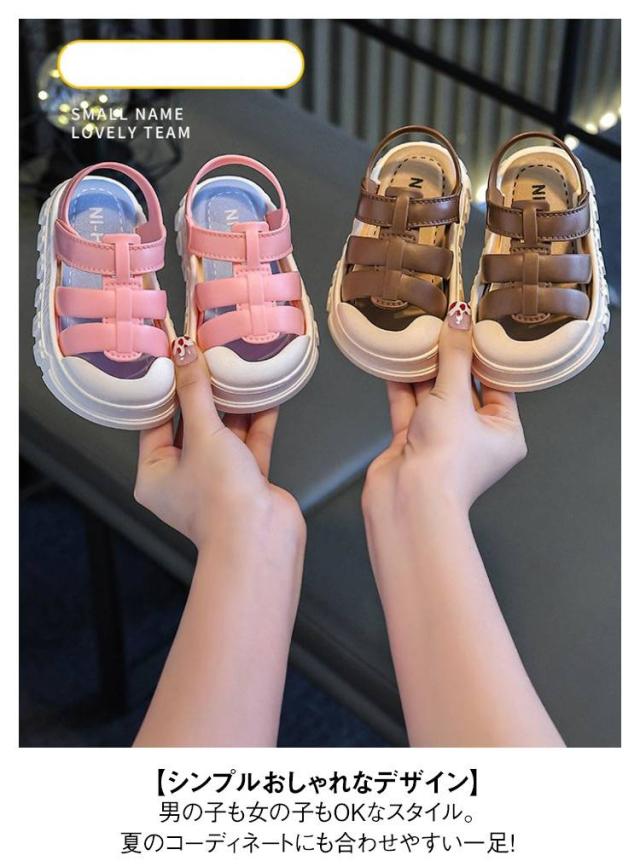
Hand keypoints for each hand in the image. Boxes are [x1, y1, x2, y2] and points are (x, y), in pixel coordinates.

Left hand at [134, 338, 303, 551]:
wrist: (261, 539)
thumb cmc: (220, 498)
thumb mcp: (203, 435)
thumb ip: (196, 393)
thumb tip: (185, 353)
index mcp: (155, 474)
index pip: (155, 421)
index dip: (166, 390)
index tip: (174, 359)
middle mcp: (184, 478)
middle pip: (191, 425)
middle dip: (203, 393)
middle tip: (208, 356)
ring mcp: (218, 480)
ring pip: (224, 433)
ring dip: (233, 404)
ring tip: (238, 367)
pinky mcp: (248, 481)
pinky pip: (250, 443)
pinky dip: (257, 420)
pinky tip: (264, 392)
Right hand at [363, 307, 526, 515]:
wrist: (409, 498)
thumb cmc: (447, 460)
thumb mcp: (456, 396)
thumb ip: (454, 356)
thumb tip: (459, 318)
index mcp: (505, 432)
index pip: (498, 382)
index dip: (485, 353)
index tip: (474, 323)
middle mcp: (475, 437)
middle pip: (464, 387)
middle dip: (451, 357)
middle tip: (444, 321)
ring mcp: (441, 440)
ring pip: (433, 395)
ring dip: (424, 368)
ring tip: (418, 332)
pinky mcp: (412, 441)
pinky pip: (409, 405)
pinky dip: (403, 384)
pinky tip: (398, 357)